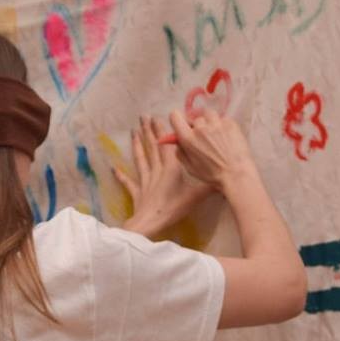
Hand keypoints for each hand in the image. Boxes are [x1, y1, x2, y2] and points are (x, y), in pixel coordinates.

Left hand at [112, 114, 211, 237]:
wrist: (151, 223)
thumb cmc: (173, 208)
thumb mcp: (196, 196)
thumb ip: (210, 186)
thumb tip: (225, 177)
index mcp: (170, 169)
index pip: (166, 146)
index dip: (161, 131)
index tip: (156, 117)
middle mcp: (156, 171)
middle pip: (151, 148)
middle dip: (148, 131)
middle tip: (143, 116)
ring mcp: (144, 181)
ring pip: (140, 159)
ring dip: (136, 145)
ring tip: (133, 132)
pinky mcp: (136, 193)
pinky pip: (128, 182)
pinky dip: (121, 175)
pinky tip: (114, 168)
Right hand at [167, 109, 258, 189]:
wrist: (236, 174)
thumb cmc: (213, 174)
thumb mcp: (190, 167)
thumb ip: (180, 152)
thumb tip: (177, 140)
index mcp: (188, 139)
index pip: (175, 116)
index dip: (177, 119)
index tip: (182, 124)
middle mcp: (201, 128)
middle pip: (194, 118)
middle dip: (197, 126)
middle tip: (203, 137)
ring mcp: (217, 124)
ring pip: (209, 115)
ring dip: (210, 122)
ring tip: (215, 134)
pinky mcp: (230, 123)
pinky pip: (222, 119)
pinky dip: (223, 125)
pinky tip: (226, 137)